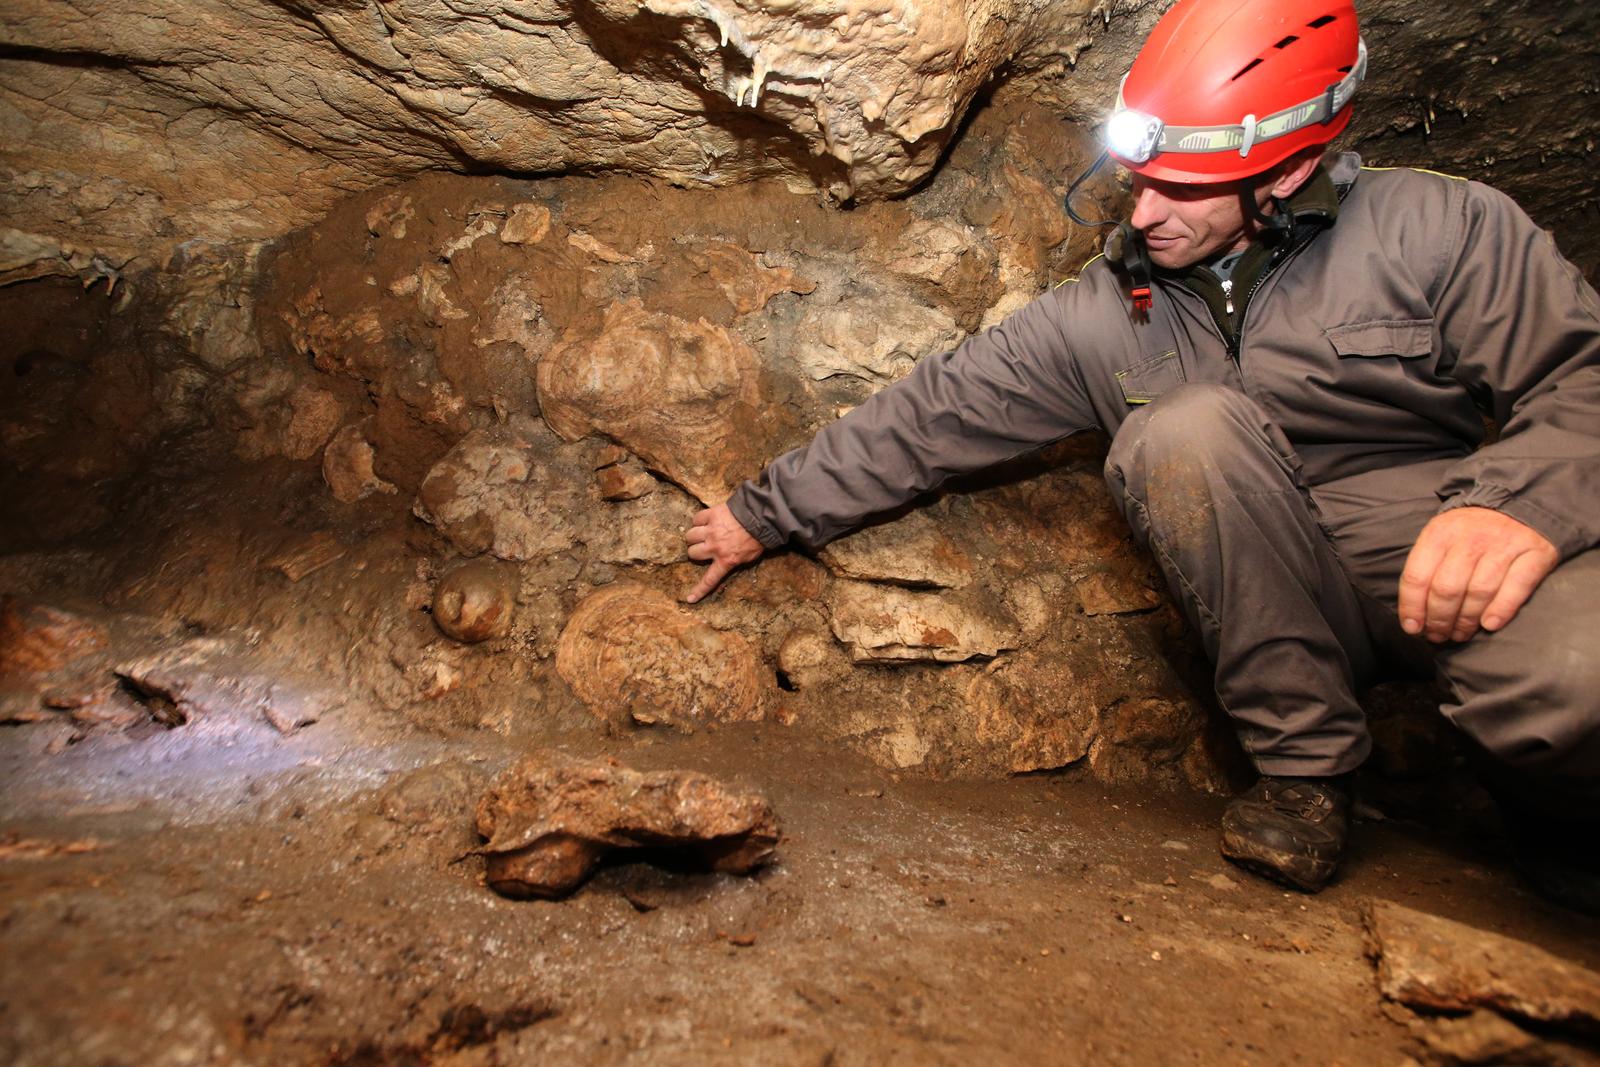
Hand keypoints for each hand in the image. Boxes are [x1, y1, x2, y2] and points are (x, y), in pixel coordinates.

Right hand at [683, 503, 764, 603]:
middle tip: (704, 547)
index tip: (690, 598)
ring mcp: (711, 531)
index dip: (699, 590)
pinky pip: (696, 519)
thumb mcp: (750, 557)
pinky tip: (707, 521)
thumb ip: (736, 561)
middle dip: (696, 550)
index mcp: (726, 560)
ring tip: (702, 533)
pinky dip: (699, 520)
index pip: (710, 580)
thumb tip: (728, 563)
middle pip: (692, 553)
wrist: (760, 517)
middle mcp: (715, 547)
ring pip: (690, 536)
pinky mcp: (711, 515)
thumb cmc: (757, 538)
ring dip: (695, 535)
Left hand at [1398, 506, 1557, 642]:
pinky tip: (1489, 625)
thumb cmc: (1470, 532)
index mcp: (1439, 533)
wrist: (1519, 504)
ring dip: (1466, 621)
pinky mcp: (1534, 553)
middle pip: (1447, 589)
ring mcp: (1503, 545)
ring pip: (1479, 591)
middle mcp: (1470, 538)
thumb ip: (1426, 568)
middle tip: (1440, 635)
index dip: (1413, 607)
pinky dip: (1501, 609)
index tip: (1413, 628)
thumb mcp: (1441, 537)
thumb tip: (1414, 614)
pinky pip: (1516, 587)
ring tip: (1461, 634)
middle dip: (1440, 620)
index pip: (1417, 576)